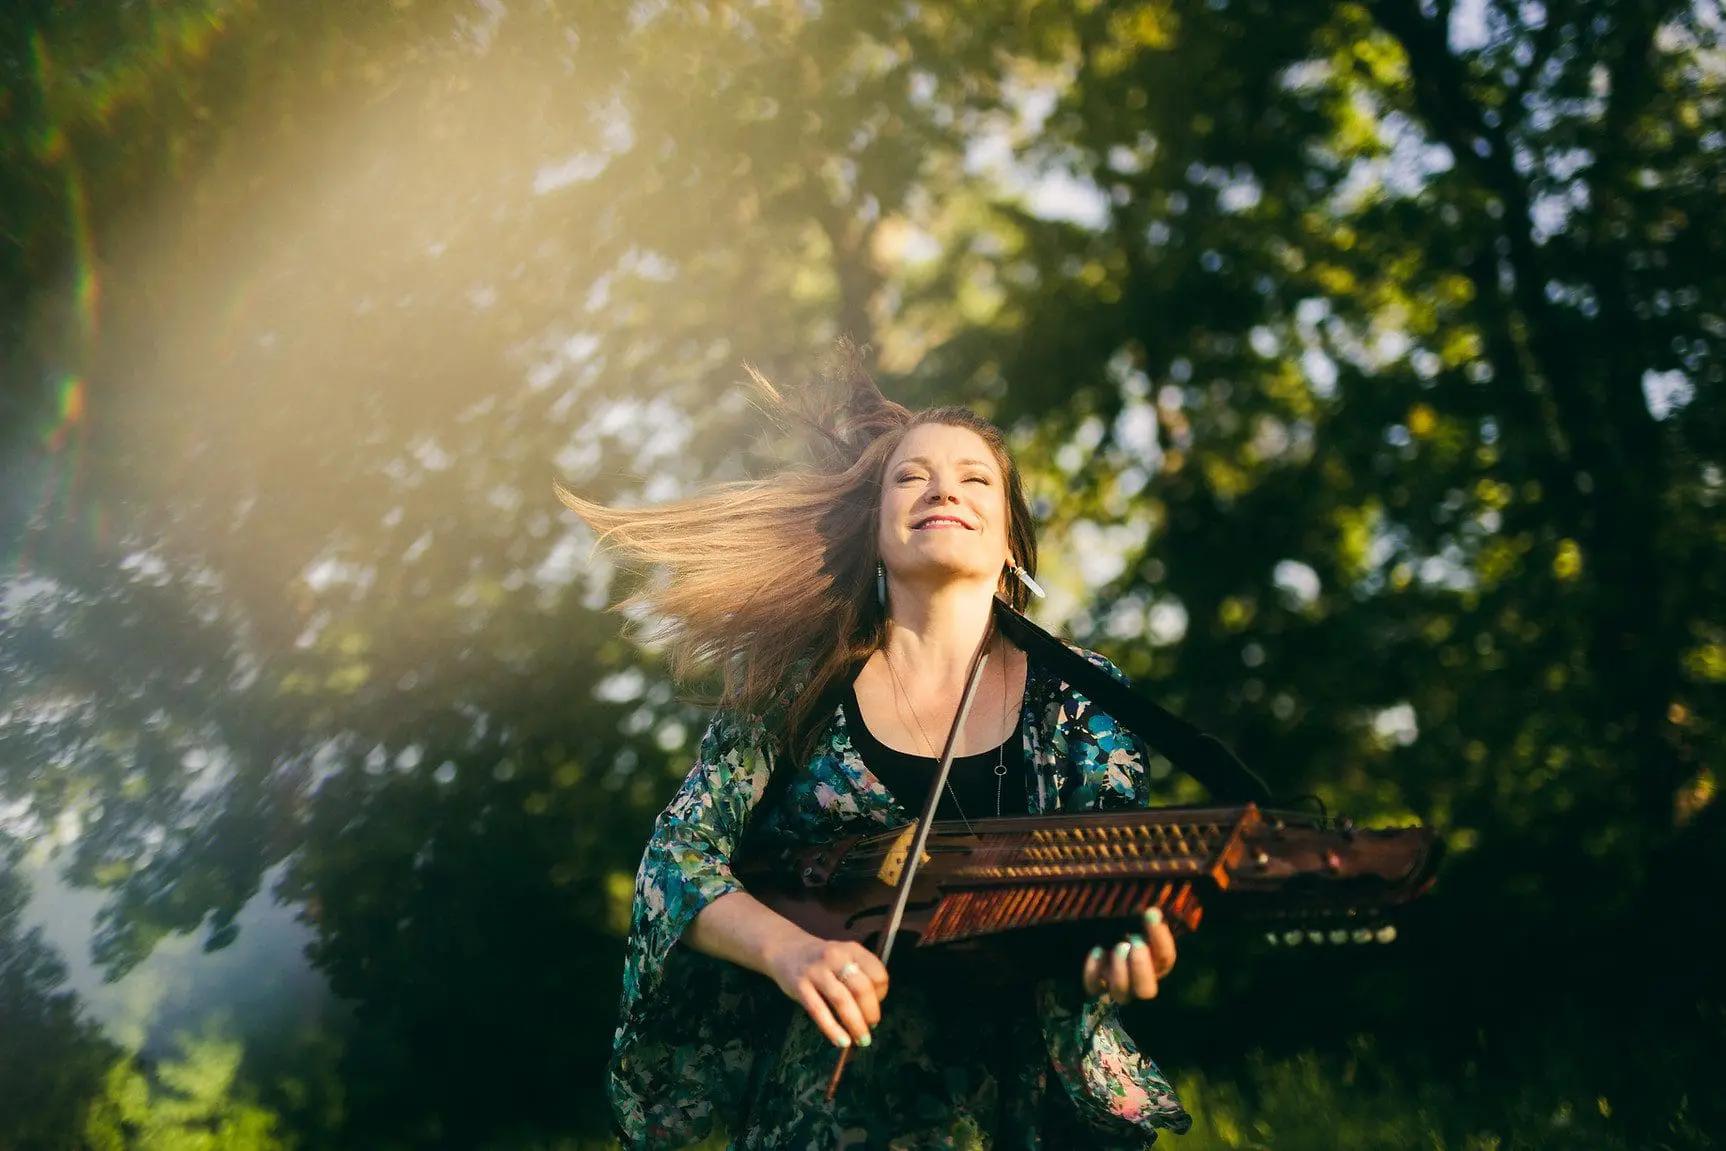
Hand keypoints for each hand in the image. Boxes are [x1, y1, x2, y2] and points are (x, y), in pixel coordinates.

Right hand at [765, 933, 889, 1048]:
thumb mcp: (844, 956)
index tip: (877, 1004)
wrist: (784, 948)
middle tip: (872, 1027)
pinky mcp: (799, 985)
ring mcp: (816, 971)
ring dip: (855, 1024)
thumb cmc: (822, 959)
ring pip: (841, 1000)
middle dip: (871, 1012)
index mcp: (852, 950)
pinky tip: (841, 1041)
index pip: (878, 974)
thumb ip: (859, 975)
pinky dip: (832, 1029)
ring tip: (862, 1039)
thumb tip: (873, 1008)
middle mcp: (836, 957)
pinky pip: (818, 1010)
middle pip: (861, 988)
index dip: (882, 994)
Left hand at [1081, 906, 1176, 1002]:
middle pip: (1147, 990)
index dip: (1161, 937)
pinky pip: (1094, 986)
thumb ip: (1146, 918)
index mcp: (1157, 965)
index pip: (1166, 958)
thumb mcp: (1139, 921)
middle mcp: (1139, 981)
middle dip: (1140, 966)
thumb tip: (1151, 911)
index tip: (1151, 913)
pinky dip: (1093, 970)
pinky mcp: (1097, 986)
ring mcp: (1118, 987)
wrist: (1103, 936)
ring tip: (1118, 946)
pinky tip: (1097, 950)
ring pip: (1121, 992)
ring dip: (1119, 970)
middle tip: (1135, 940)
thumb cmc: (1128, 927)